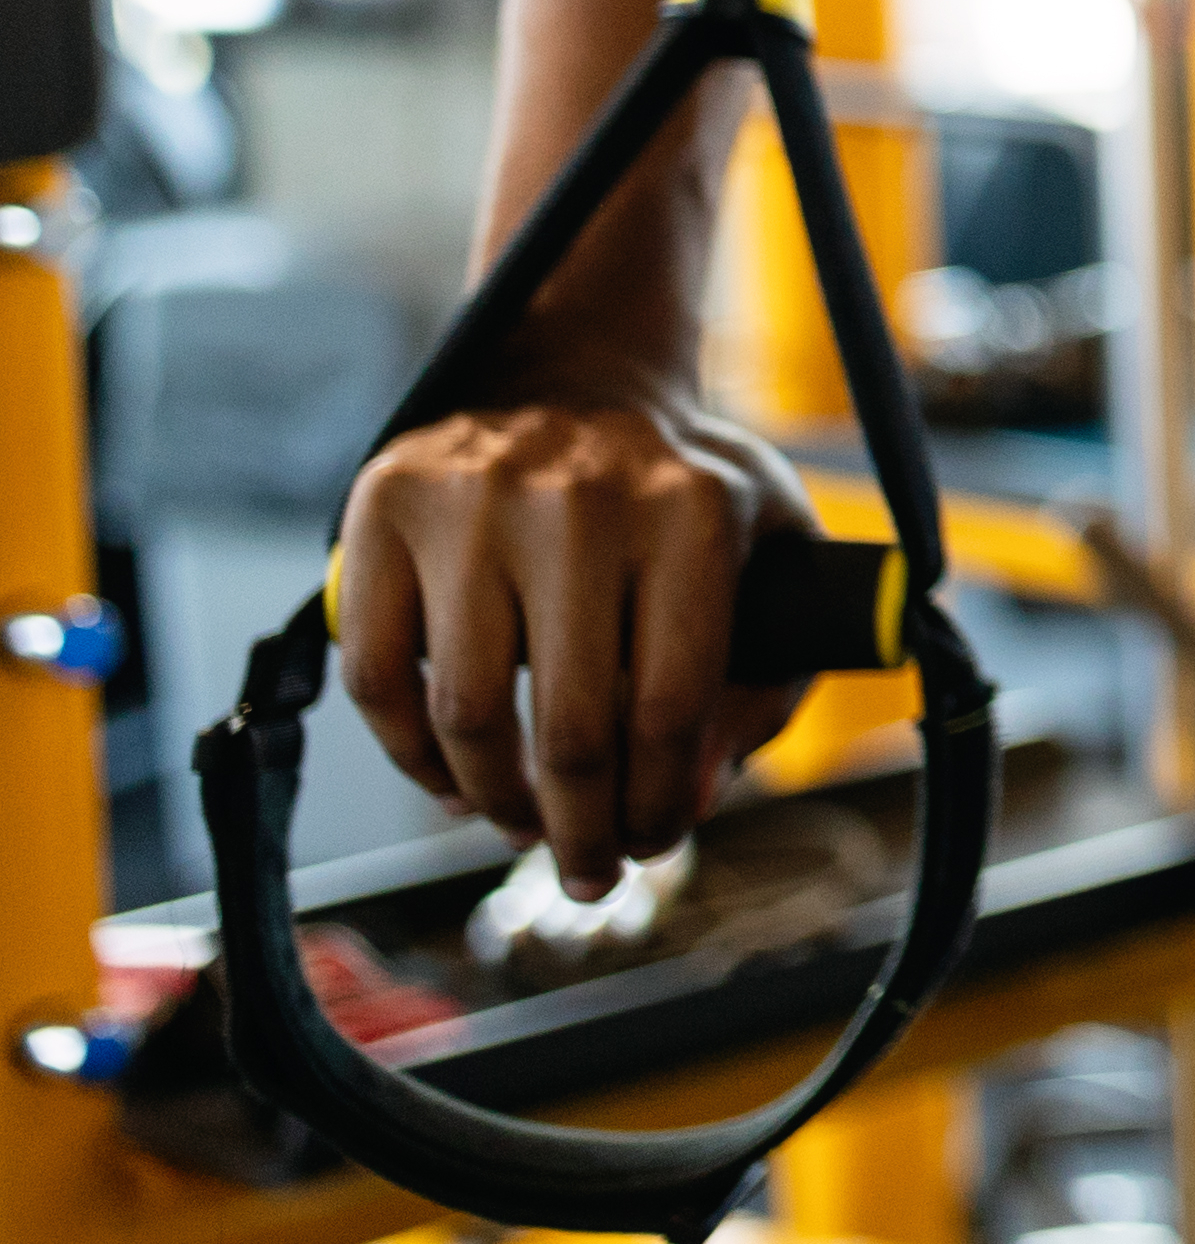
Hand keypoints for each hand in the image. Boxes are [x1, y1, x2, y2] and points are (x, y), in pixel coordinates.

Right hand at [336, 388, 821, 900]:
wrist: (580, 374)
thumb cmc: (683, 489)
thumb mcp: (769, 555)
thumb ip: (759, 680)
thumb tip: (688, 799)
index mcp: (694, 511)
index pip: (672, 706)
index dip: (660, 803)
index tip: (654, 844)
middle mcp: (581, 499)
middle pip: (570, 728)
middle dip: (581, 828)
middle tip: (587, 868)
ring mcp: (472, 498)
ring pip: (464, 713)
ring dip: (492, 801)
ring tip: (522, 824)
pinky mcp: (384, 505)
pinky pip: (376, 672)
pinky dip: (409, 752)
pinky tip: (451, 779)